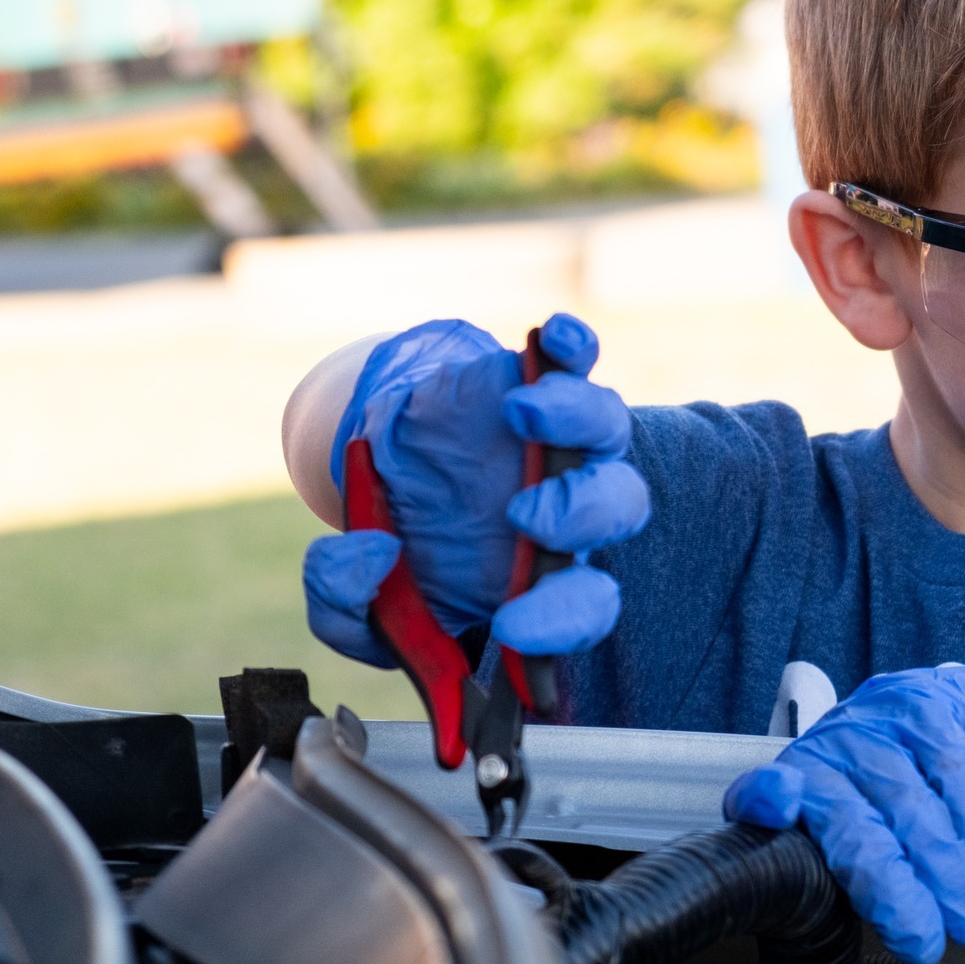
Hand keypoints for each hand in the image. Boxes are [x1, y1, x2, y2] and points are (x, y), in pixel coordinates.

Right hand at [302, 314, 650, 667]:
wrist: (381, 474)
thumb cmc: (390, 555)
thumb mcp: (355, 604)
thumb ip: (347, 604)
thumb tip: (373, 555)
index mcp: (539, 581)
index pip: (581, 607)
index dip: (560, 621)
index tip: (508, 626)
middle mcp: (567, 514)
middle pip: (616, 509)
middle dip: (580, 514)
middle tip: (524, 516)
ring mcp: (560, 445)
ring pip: (604, 431)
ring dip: (575, 419)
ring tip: (523, 414)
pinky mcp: (540, 387)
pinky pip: (577, 362)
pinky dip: (572, 346)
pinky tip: (551, 337)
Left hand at [722, 651, 964, 963]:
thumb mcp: (910, 809)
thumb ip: (861, 833)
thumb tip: (813, 884)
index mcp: (843, 741)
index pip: (796, 772)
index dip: (778, 799)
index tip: (765, 819)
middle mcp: (870, 715)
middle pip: (853, 796)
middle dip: (879, 874)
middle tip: (907, 928)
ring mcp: (917, 706)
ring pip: (910, 797)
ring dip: (932, 873)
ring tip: (949, 920)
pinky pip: (962, 778)